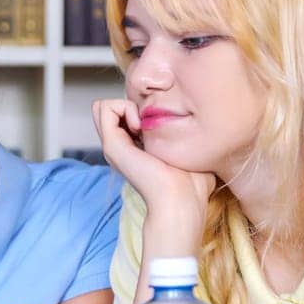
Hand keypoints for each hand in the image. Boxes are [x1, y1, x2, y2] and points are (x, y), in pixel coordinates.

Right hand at [91, 98, 214, 252]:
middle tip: (148, 120)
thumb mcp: (190, 153)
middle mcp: (121, 147)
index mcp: (135, 149)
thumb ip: (187, 138)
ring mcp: (113, 147)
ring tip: (143, 123)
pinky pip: (105, 108)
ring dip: (125, 104)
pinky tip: (140, 124)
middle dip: (128, 102)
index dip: (141, 108)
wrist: (182, 201)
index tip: (160, 123)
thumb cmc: (193, 185)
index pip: (125, 114)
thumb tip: (201, 127)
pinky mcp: (112, 146)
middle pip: (109, 109)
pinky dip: (123, 107)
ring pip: (103, 106)